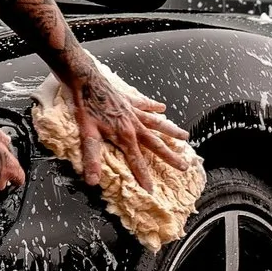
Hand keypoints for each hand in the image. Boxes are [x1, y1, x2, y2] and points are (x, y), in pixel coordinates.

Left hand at [66, 68, 191, 192]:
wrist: (86, 80)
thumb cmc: (85, 106)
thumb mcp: (87, 135)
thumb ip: (92, 158)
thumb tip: (93, 181)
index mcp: (125, 136)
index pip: (136, 162)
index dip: (143, 177)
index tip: (152, 191)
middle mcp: (134, 125)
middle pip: (156, 144)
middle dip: (170, 157)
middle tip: (184, 166)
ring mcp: (133, 111)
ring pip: (157, 124)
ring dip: (171, 131)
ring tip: (186, 137)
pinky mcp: (129, 99)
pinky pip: (145, 104)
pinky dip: (154, 106)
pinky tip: (163, 108)